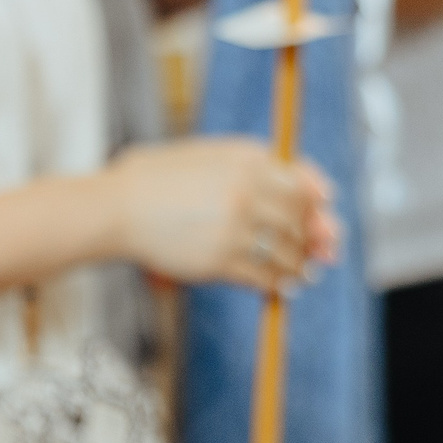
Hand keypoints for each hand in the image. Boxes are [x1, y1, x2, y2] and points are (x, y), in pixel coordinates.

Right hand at [104, 136, 340, 289]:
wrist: (117, 208)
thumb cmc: (158, 179)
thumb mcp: (208, 155)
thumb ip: (254, 164)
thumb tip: (311, 188)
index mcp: (247, 159)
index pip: (303, 185)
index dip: (318, 205)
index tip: (324, 217)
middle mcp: (247, 190)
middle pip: (300, 220)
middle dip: (314, 239)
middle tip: (323, 252)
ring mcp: (235, 226)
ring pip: (287, 251)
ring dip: (300, 265)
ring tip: (304, 273)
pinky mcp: (220, 260)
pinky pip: (264, 276)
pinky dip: (278, 284)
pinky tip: (281, 287)